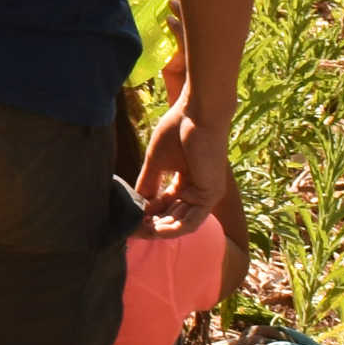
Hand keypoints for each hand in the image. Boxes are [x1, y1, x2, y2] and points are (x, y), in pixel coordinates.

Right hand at [135, 95, 232, 233]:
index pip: (167, 203)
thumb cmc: (178, 129)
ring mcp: (206, 193)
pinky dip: (174, 229)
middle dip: (154, 224)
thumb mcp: (156, 161)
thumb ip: (148, 182)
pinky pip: (192, 221)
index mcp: (187, 180)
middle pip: (174, 215)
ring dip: (163, 230)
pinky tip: (157, 229)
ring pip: (183, 223)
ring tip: (143, 231)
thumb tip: (138, 201)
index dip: (150, 212)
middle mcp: (198, 189)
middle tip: (135, 230)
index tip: (132, 219)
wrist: (197, 113)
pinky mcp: (211, 195)